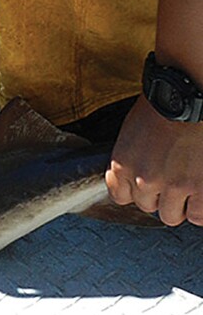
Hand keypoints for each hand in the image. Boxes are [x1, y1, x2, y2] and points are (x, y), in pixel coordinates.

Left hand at [106, 95, 202, 225]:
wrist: (186, 97)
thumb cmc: (161, 106)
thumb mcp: (131, 131)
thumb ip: (130, 158)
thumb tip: (131, 179)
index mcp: (123, 163)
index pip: (120, 196)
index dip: (135, 192)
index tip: (145, 186)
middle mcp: (144, 178)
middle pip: (147, 206)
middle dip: (158, 195)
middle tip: (172, 178)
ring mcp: (173, 186)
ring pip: (171, 216)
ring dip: (180, 204)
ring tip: (188, 185)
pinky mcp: (200, 189)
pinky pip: (198, 217)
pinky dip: (200, 209)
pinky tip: (201, 194)